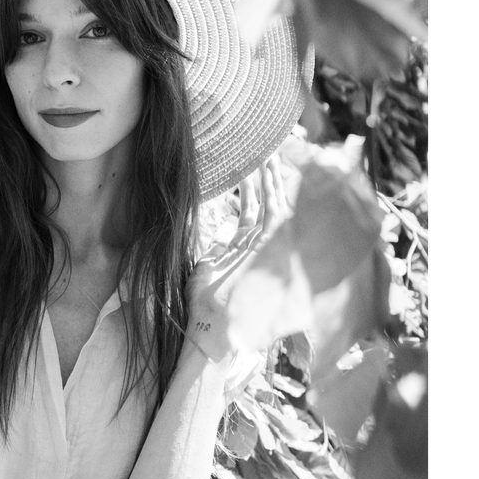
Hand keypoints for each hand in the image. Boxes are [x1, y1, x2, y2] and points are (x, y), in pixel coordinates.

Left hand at [185, 158, 287, 367]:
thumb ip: (213, 247)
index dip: (253, 189)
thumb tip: (211, 226)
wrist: (214, 329)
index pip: (253, 213)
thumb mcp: (205, 269)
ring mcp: (269, 247)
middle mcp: (261, 247)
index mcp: (245, 250)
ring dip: (270, 175)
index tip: (248, 167)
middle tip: (266, 149)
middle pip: (269, 203)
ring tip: (266, 150)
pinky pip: (273, 208)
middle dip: (268, 176)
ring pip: (274, 202)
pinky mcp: (272, 247)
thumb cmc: (204, 307)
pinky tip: (263, 165)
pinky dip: (270, 185)